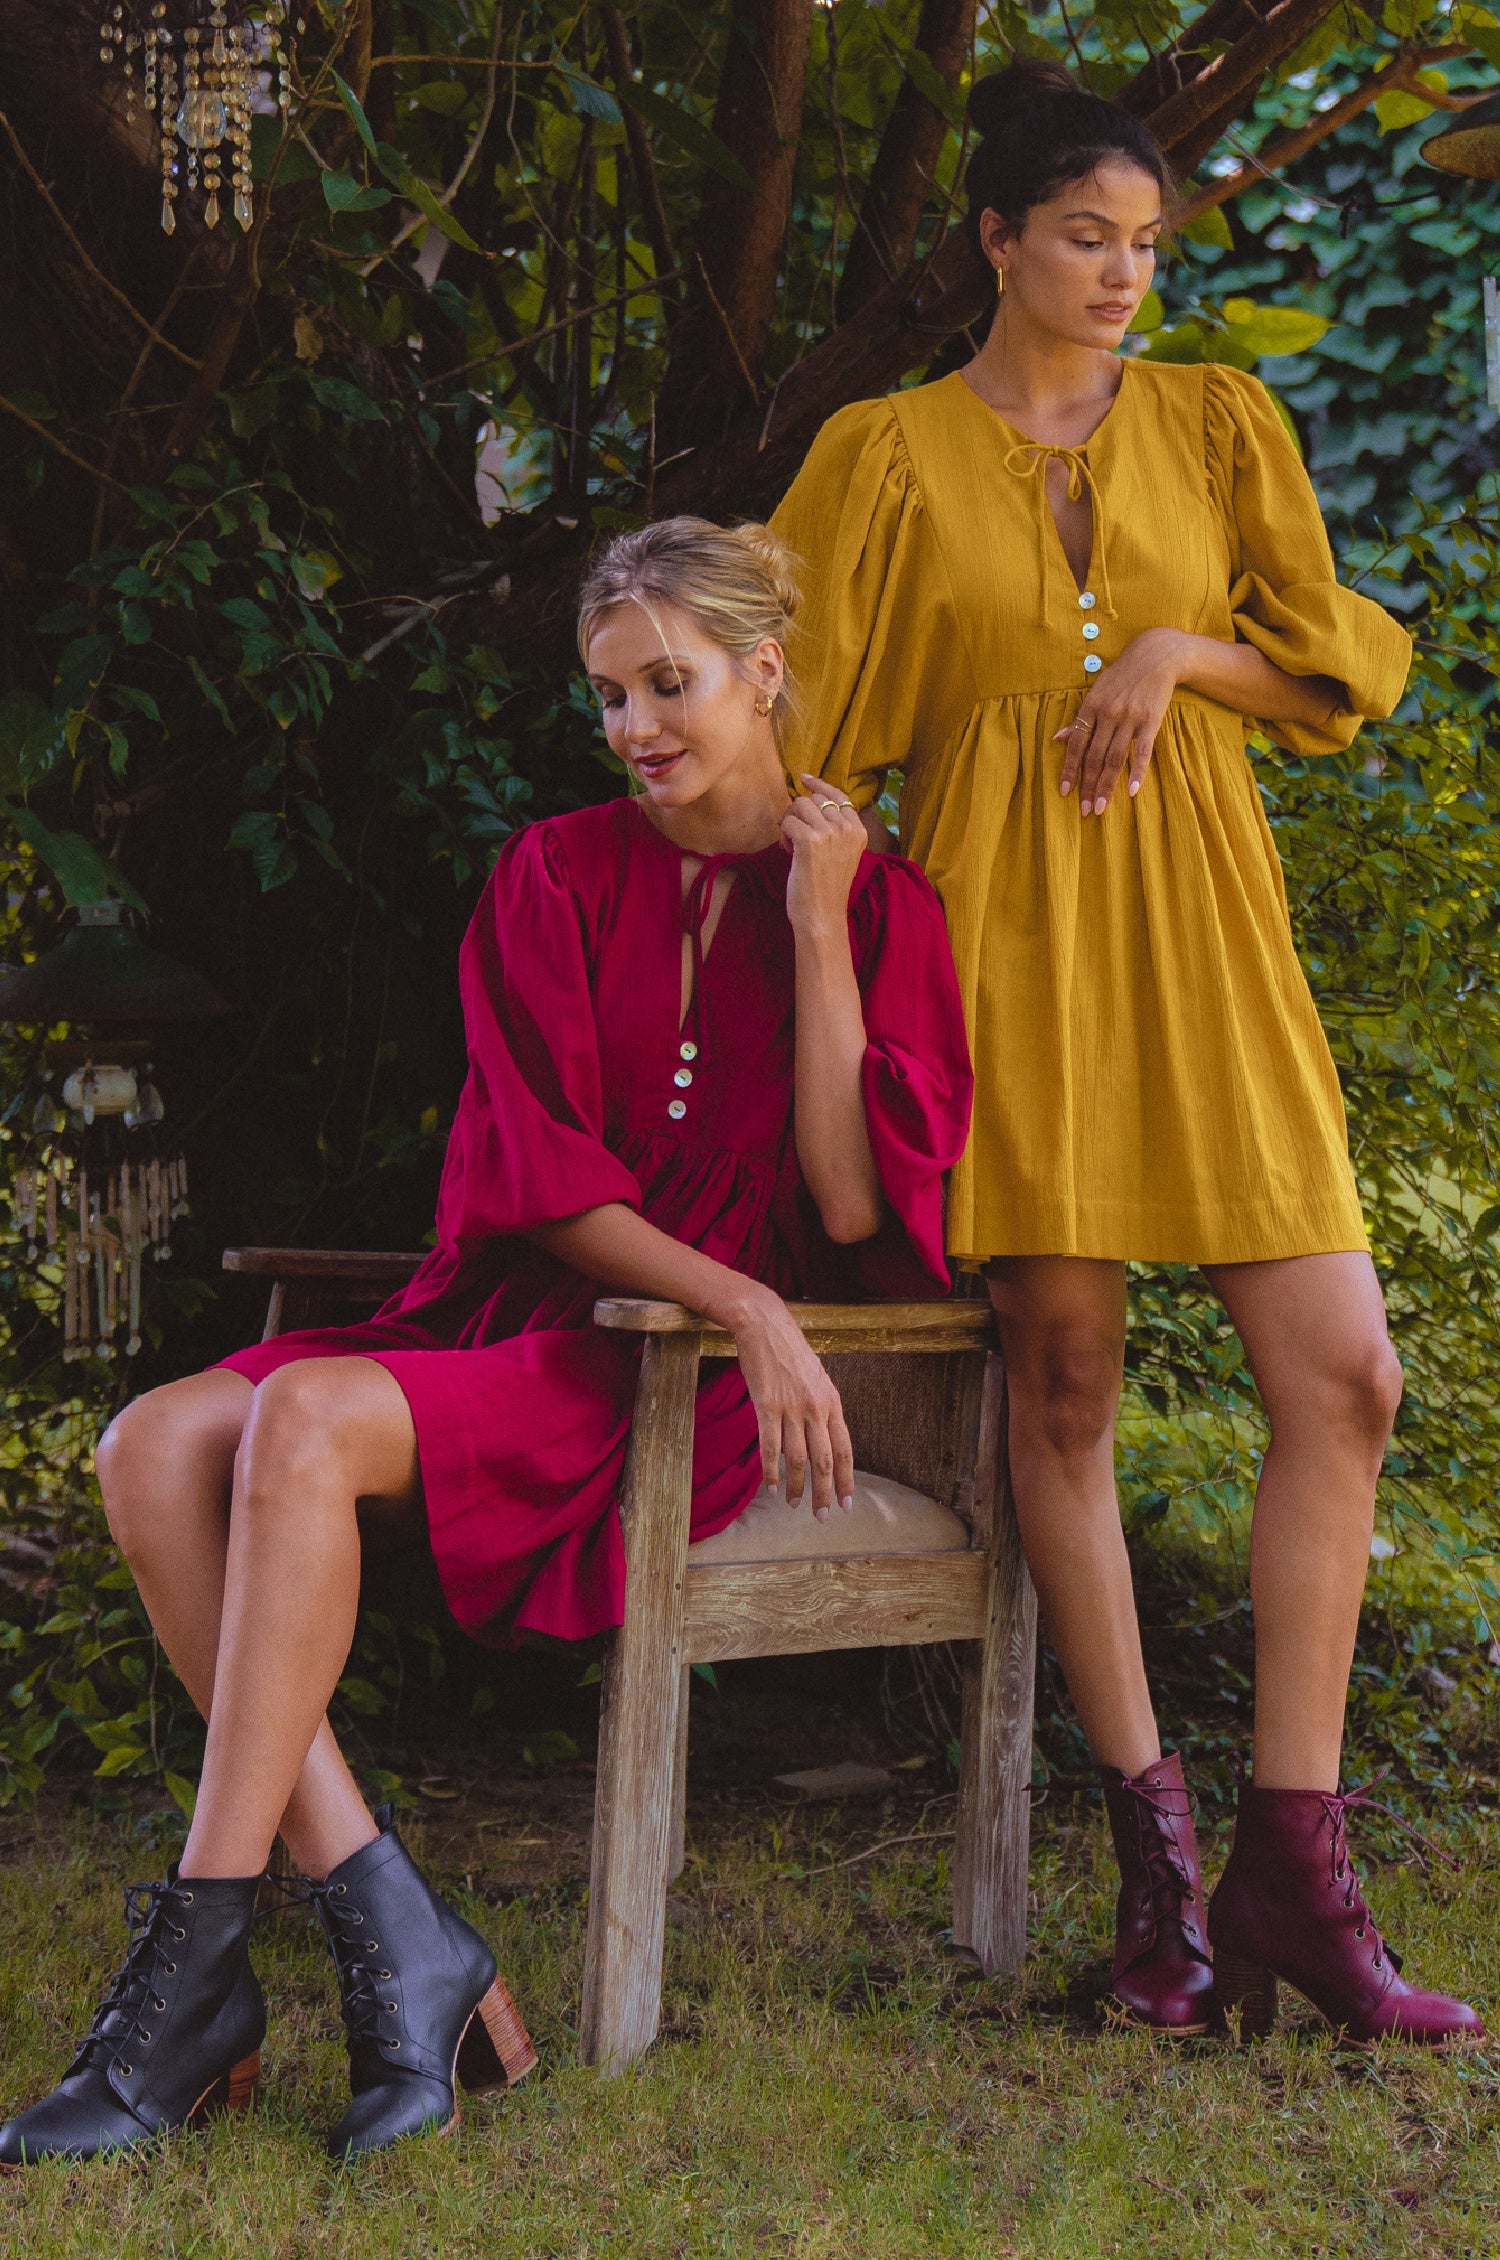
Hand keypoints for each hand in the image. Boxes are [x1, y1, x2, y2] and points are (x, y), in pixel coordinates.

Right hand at [726, 1282, 854, 1517]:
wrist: (765, 1325)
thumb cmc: (790, 1352)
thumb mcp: (817, 1379)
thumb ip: (822, 1409)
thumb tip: (822, 1440)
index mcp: (832, 1402)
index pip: (845, 1450)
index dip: (847, 1480)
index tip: (848, 1503)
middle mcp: (816, 1408)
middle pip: (824, 1461)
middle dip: (825, 1493)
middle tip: (823, 1516)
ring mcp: (791, 1408)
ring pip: (798, 1459)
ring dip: (796, 1487)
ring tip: (793, 1505)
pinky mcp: (766, 1406)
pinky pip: (770, 1447)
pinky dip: (771, 1473)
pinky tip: (772, 1489)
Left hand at [782, 775, 866, 934]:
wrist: (823, 916)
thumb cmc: (827, 890)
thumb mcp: (842, 855)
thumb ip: (835, 831)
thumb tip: (810, 803)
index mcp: (859, 831)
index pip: (839, 796)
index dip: (820, 786)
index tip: (805, 779)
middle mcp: (847, 828)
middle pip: (814, 799)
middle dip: (798, 813)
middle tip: (793, 836)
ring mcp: (829, 833)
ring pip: (799, 805)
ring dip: (789, 822)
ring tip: (790, 846)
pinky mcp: (809, 841)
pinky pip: (788, 822)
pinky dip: (783, 836)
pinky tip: (787, 853)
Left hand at [1055, 628, 1188, 815]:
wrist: (1156, 655)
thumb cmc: (1122, 676)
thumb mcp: (1096, 692)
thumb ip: (1079, 718)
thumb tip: (1057, 739)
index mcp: (1091, 707)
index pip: (1076, 745)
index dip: (1070, 770)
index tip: (1065, 792)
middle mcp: (1108, 714)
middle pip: (1095, 757)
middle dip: (1088, 786)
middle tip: (1084, 810)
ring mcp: (1130, 718)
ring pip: (1115, 758)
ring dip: (1107, 785)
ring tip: (1100, 807)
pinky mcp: (1151, 720)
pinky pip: (1142, 751)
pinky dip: (1137, 772)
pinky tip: (1131, 791)